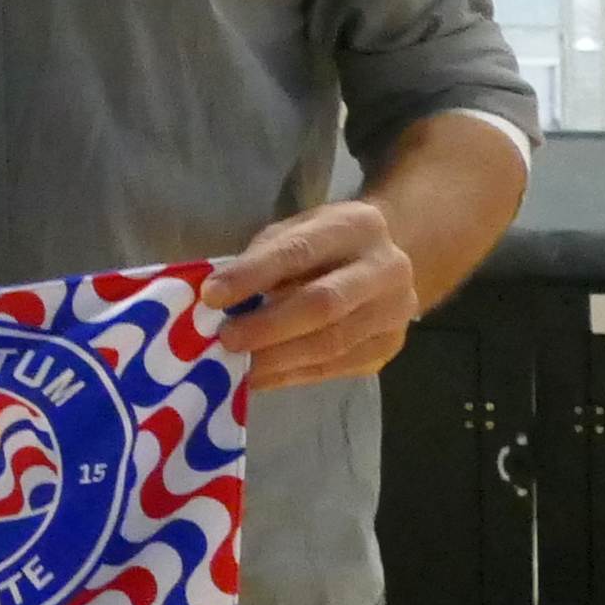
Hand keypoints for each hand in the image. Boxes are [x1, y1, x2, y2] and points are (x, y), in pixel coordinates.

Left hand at [197, 197, 419, 392]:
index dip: (252, 275)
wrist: (387, 263)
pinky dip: (291, 375)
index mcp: (356, 226)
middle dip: (268, 325)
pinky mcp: (387, 347)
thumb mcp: (295, 232)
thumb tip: (216, 300)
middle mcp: (385, 269)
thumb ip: (262, 259)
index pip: (299, 252)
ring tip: (236, 366)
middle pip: (323, 304)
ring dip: (277, 359)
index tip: (211, 295)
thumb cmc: (324, 245)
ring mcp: (394, 312)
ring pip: (332, 343)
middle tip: (225, 339)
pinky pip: (336, 368)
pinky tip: (260, 378)